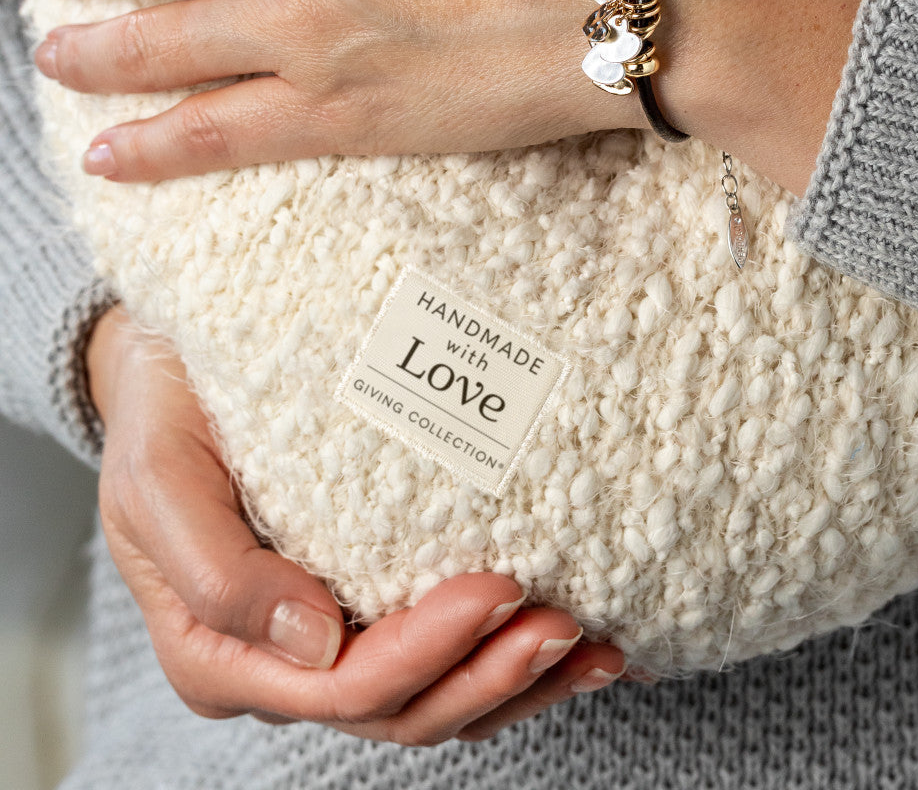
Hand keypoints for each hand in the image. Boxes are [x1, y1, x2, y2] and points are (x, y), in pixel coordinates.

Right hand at [85, 304, 626, 741]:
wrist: (170, 373)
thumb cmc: (165, 417)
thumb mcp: (160, 478)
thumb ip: (218, 573)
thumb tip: (314, 642)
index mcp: (222, 654)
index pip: (345, 685)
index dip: (429, 651)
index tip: (499, 586)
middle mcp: (283, 665)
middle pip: (404, 708)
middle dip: (491, 674)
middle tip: (567, 623)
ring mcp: (331, 643)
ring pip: (435, 698)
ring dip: (517, 681)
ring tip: (593, 645)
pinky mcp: (370, 607)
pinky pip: (445, 659)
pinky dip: (509, 659)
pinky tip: (577, 639)